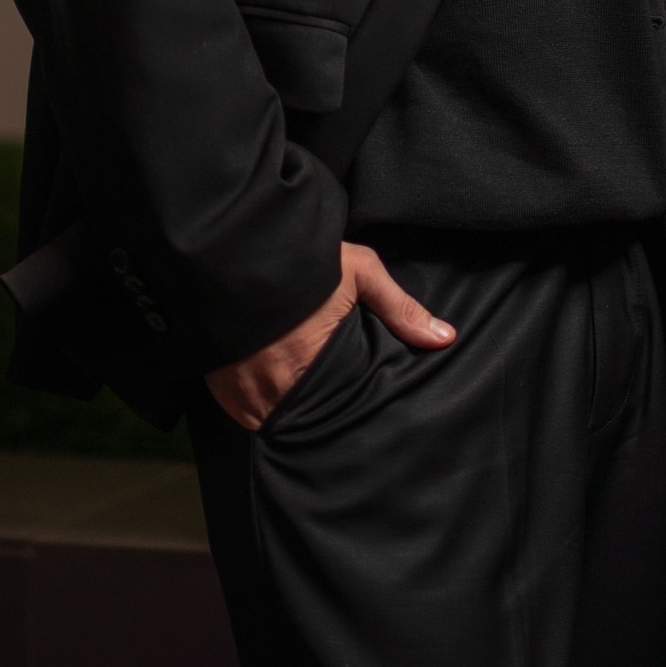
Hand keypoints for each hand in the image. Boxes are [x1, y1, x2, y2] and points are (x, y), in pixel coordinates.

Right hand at [206, 241, 455, 429]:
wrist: (233, 246)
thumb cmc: (303, 259)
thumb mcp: (358, 272)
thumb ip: (400, 308)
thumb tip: (446, 339)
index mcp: (315, 366)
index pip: (343, 407)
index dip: (350, 406)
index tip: (357, 405)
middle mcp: (277, 389)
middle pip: (307, 418)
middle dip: (319, 412)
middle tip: (331, 401)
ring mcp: (243, 394)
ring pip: (273, 420)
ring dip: (286, 412)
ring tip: (299, 397)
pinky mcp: (219, 390)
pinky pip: (243, 414)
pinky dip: (256, 405)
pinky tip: (268, 389)